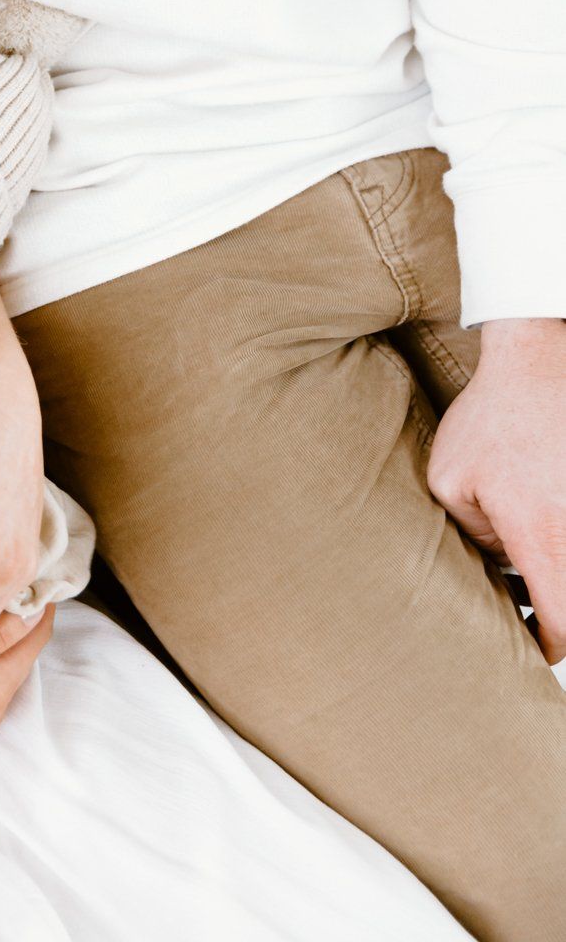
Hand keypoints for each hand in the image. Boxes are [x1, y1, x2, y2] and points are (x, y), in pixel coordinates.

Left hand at [428, 316, 565, 663]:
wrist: (541, 359)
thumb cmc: (493, 417)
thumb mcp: (452, 480)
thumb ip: (471, 536)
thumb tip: (496, 567)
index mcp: (544, 536)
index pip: (564, 627)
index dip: (547, 648)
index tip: (529, 643)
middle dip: (560, 617)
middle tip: (534, 610)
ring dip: (558, 571)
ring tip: (533, 562)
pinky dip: (561, 542)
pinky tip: (543, 521)